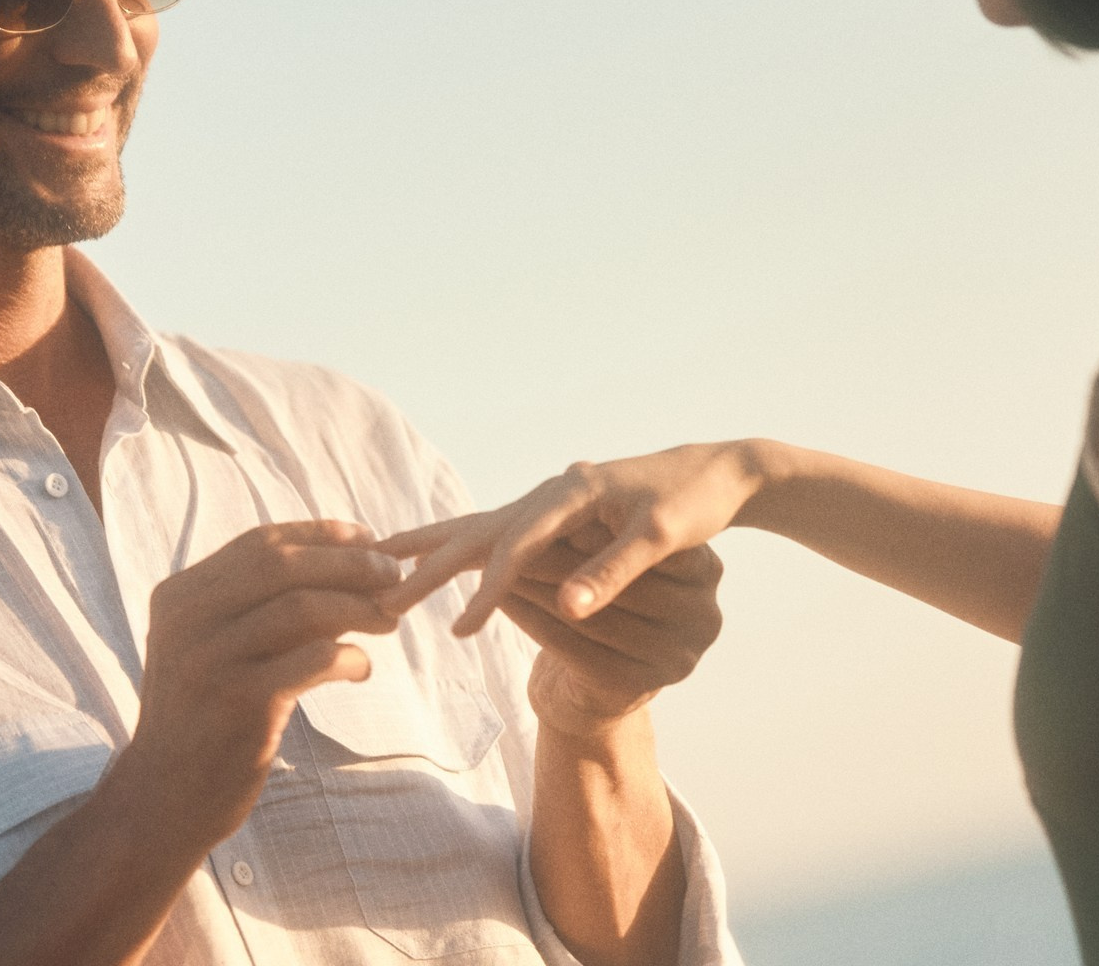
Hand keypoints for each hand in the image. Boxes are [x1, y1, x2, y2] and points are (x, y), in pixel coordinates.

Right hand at [115, 520, 402, 852]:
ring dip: (358, 607)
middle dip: (348, 562)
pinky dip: (350, 656)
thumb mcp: (218, 651)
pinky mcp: (239, 702)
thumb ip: (265, 609)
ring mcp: (210, 660)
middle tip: (394, 575)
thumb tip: (352, 569)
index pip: (260, 542)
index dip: (321, 535)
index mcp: (180, 596)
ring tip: (389, 621)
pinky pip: (313, 660)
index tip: (368, 539)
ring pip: (302, 606)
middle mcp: (188, 619)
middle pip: (282, 564)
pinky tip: (362, 669)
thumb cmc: (205, 719)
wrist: (162, 799)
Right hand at [378, 441, 765, 634]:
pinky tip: (438, 557)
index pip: (518, 546)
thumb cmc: (692, 503)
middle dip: (431, 564)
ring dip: (434, 550)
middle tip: (384, 597)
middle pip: (481, 531)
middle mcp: (552, 491)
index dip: (489, 588)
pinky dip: (465, 547)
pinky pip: (499, 532)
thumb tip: (569, 609)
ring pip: (480, 527)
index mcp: (573, 492)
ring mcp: (550, 499)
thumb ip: (613, 572)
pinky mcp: (555, 511)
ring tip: (384, 563)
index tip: (462, 626)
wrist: (714, 471)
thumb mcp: (660, 538)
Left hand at [507, 527, 724, 736]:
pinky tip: (502, 599)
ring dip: (534, 585)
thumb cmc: (610, 596)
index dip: (590, 531)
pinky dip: (532, 619)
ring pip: (590, 613)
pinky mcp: (640, 688)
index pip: (643, 545)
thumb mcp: (620, 551)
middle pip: (615, 581)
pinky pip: (575, 648)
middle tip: (505, 535)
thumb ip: (607, 525)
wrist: (597, 691)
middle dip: (554, 557)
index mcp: (706, 572)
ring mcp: (676, 656)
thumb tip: (575, 466)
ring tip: (492, 563)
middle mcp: (703, 617)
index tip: (544, 509)